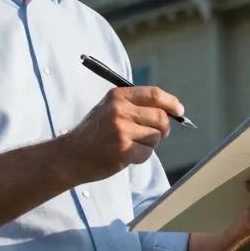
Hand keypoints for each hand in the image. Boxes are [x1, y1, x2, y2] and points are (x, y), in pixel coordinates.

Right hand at [59, 86, 182, 183]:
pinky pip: (147, 153)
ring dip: (149, 144)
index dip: (171, 103)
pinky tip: (126, 154)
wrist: (70, 155)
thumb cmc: (94, 133)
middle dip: (163, 129)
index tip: (179, 111)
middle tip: (154, 134)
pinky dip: (141, 156)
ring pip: (155, 136)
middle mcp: (120, 111)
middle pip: (161, 117)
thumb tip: (170, 111)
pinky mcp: (123, 150)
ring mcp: (121, 131)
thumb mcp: (109, 108)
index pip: (155, 94)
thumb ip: (136, 106)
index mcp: (118, 96)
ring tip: (131, 144)